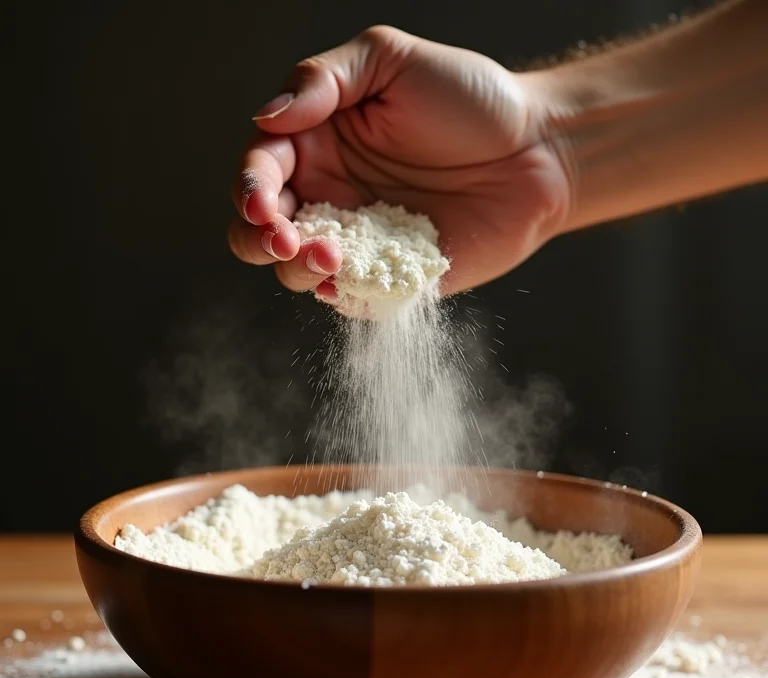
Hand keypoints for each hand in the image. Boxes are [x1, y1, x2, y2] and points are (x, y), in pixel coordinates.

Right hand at [228, 26, 570, 300]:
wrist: (538, 150)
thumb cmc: (469, 98)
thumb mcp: (389, 59)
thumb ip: (322, 80)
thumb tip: (266, 118)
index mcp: (317, 143)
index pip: (260, 171)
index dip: (250, 189)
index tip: (264, 203)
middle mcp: (331, 196)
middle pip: (262, 232)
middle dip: (259, 240)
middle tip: (284, 239)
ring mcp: (360, 242)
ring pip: (299, 273)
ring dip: (299, 271)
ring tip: (330, 256)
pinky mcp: (393, 280)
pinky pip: (352, 300)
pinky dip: (341, 297)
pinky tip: (349, 282)